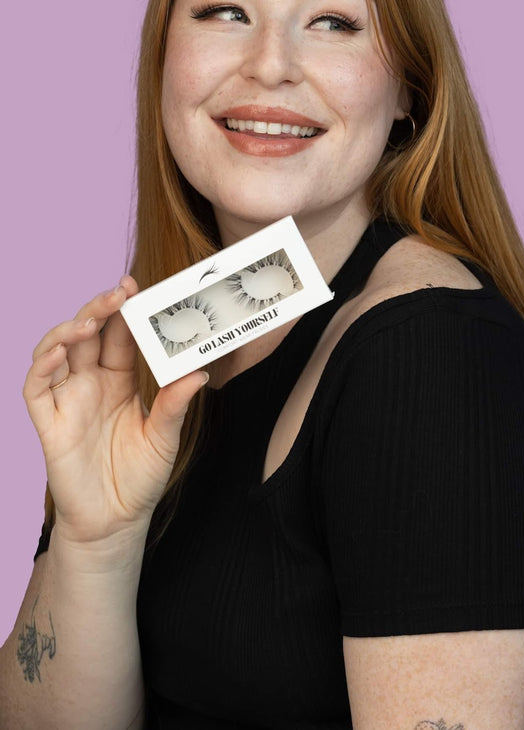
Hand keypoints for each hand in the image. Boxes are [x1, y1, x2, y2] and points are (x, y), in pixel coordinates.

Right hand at [23, 276, 207, 548]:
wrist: (116, 522)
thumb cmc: (140, 477)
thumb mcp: (165, 437)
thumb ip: (175, 404)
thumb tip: (200, 372)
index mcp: (119, 380)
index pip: (118, 335)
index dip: (124, 311)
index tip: (138, 287)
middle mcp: (90, 383)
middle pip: (87, 334)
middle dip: (100, 308)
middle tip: (120, 290)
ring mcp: (68, 401)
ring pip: (57, 351)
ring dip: (69, 329)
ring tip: (92, 320)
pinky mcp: (49, 423)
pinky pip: (36, 389)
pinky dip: (42, 367)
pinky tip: (58, 354)